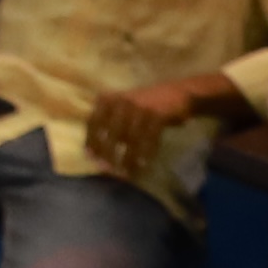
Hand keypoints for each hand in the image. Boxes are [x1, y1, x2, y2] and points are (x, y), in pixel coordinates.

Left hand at [85, 77, 211, 161]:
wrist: (177, 94)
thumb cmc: (144, 106)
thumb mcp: (122, 109)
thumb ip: (109, 124)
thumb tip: (96, 151)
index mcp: (109, 99)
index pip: (94, 121)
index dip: (91, 141)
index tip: (90, 157)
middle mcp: (122, 101)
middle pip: (112, 132)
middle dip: (108, 153)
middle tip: (108, 170)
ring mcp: (140, 107)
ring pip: (131, 138)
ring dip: (127, 158)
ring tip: (125, 173)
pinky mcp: (157, 114)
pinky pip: (149, 139)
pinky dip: (145, 154)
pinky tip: (143, 165)